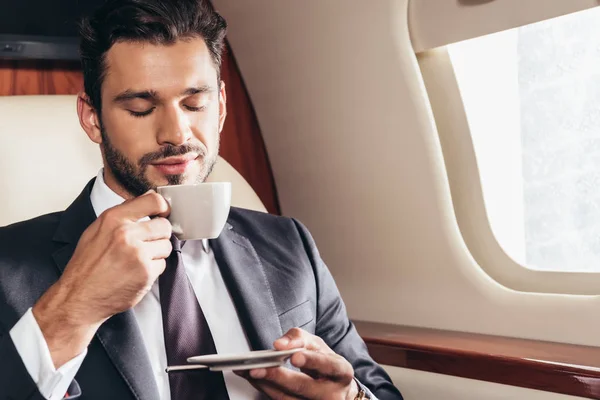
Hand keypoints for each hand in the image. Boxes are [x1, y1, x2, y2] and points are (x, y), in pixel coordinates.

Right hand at [33, 191, 171, 366]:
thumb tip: (147, 201)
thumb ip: (122, 215)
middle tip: (147, 243)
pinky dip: (153, 269)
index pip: (153, 201)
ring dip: (157, 253)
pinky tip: (137, 272)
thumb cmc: (86, 265)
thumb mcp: (96, 230)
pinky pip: (162, 264)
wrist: (78, 297)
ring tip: (138, 260)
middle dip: (159, 234)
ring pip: (166, 245)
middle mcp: (126, 234)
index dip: (163, 207)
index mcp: (114, 219)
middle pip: (164, 226)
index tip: (163, 213)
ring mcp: (138, 254)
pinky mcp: (146, 273)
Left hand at [237, 328, 358, 399]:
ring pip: (288, 399)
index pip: (328, 365)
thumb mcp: (318, 345)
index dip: (311, 361)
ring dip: (265, 384)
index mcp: (341, 372)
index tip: (293, 356)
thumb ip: (299, 338)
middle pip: (303, 387)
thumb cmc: (325, 364)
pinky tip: (253, 380)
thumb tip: (280, 344)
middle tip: (257, 368)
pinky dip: (265, 390)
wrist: (337, 391)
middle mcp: (332, 394)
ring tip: (246, 371)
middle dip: (278, 377)